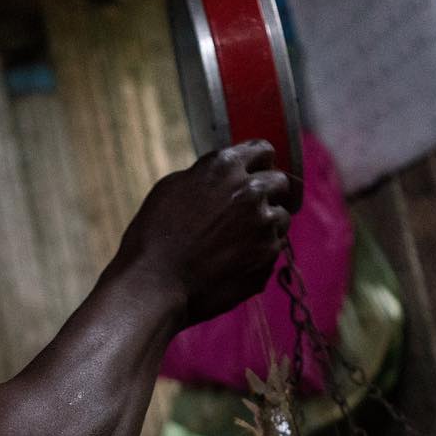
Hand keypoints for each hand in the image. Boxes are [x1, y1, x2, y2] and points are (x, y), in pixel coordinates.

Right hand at [113, 140, 291, 327]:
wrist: (154, 285)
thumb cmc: (153, 237)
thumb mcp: (171, 189)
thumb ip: (206, 176)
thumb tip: (224, 177)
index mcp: (225, 167)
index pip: (262, 150)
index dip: (259, 162)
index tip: (257, 171)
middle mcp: (252, 191)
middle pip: (280, 182)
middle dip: (269, 192)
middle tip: (251, 208)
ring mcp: (264, 226)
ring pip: (281, 218)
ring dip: (266, 225)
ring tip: (237, 241)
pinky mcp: (268, 258)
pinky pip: (273, 250)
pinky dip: (259, 254)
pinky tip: (233, 262)